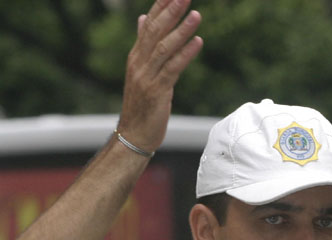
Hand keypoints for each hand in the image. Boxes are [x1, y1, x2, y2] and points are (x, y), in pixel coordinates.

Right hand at [118, 0, 202, 152]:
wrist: (133, 134)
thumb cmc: (141, 104)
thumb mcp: (142, 70)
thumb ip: (144, 44)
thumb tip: (145, 19)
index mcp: (136, 56)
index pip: (149, 25)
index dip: (161, 7)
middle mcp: (139, 63)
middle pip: (156, 32)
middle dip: (171, 12)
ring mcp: (147, 77)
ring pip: (164, 48)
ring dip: (182, 30)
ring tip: (197, 14)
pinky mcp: (157, 92)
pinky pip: (173, 69)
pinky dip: (185, 55)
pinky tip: (198, 43)